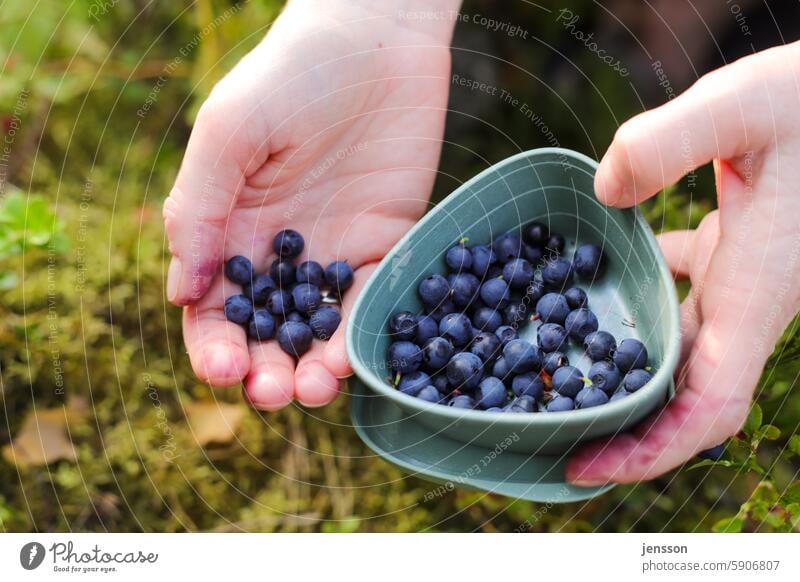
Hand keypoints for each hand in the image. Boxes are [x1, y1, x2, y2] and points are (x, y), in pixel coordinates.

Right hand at [163, 0, 458, 409]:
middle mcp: (280, 251)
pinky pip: (371, 300)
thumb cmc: (291, 75)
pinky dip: (361, 334)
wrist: (377, 40)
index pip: (214, 307)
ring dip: (313, 368)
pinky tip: (352, 358)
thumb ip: (199, 207)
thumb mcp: (230, 131)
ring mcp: (334, 251)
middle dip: (265, 370)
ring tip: (312, 390)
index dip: (214, 346)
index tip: (224, 369)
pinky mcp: (384, 243)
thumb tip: (181, 292)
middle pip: (267, 331)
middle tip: (272, 391)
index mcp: (231, 229)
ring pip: (319, 330)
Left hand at [567, 41, 799, 483]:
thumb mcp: (743, 106)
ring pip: (675, 349)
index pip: (708, 407)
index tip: (587, 467)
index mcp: (755, 295)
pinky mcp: (730, 251)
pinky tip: (595, 279)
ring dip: (624, 369)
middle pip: (683, 396)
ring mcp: (738, 280)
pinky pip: (676, 296)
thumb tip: (602, 192)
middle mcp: (747, 302)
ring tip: (560, 371)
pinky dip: (636, 304)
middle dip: (624, 426)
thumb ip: (669, 144)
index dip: (652, 451)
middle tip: (550, 430)